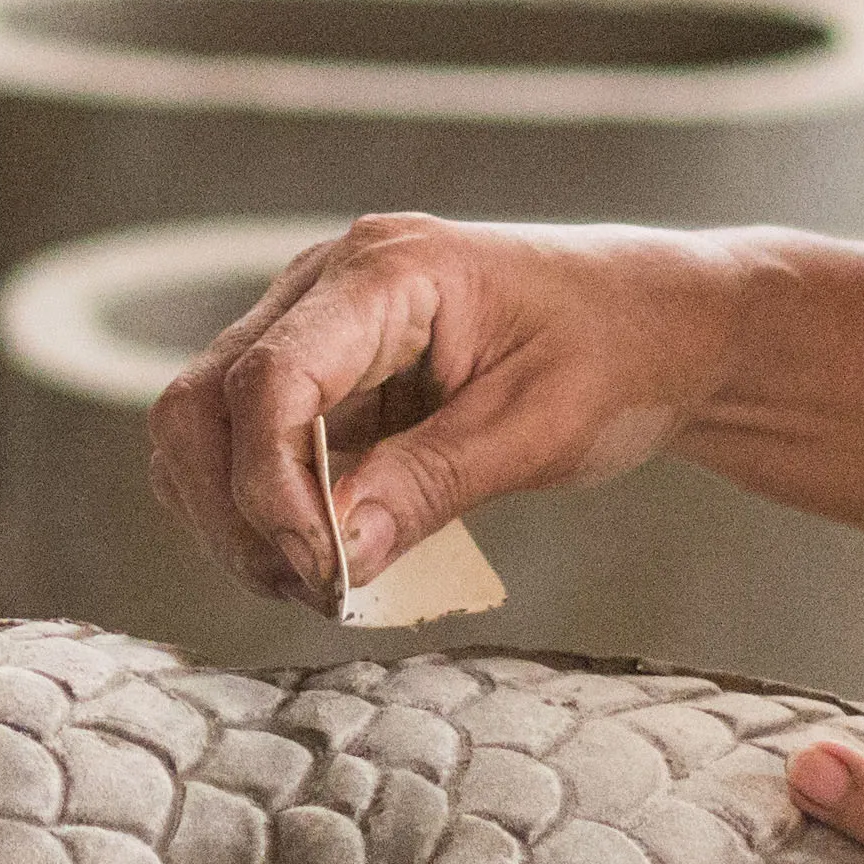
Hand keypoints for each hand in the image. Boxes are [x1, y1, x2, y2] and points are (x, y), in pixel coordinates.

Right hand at [144, 215, 762, 606]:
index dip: (270, 491)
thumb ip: (429, 486)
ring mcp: (311, 325)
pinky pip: (242, 446)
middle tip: (315, 592)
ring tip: (322, 585)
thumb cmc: (619, 353)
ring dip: (234, 522)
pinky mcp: (318, 373)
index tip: (324, 573)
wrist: (664, 322)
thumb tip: (332, 559)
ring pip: (200, 428)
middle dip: (234, 515)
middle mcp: (325, 284)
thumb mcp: (539, 429)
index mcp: (386, 271)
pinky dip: (259, 513)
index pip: (267, 380)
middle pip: (202, 402)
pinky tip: (326, 558)